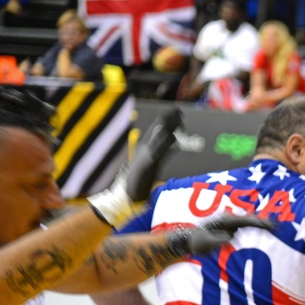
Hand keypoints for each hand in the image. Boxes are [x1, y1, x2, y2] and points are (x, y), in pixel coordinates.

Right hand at [88, 108, 183, 227]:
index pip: (158, 130)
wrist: (125, 195)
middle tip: (179, 109)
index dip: (167, 120)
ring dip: (168, 127)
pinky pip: (158, 152)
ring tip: (178, 119)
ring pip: (159, 137)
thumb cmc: (138, 182)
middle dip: (169, 119)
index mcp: (146, 148)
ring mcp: (147, 156)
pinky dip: (166, 144)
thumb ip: (160, 154)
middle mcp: (146, 149)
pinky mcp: (148, 165)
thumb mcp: (151, 164)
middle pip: (159, 130)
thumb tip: (170, 144)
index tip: (177, 111)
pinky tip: (174, 138)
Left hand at [168, 215, 273, 256]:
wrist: (190, 240)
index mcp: (224, 221)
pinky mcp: (232, 227)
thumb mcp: (205, 244)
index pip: (245, 221)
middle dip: (264, 222)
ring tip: (276, 227)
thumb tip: (228, 238)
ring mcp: (230, 223)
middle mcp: (229, 219)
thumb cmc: (197, 243)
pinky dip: (257, 227)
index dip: (257, 223)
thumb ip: (216, 241)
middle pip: (250, 219)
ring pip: (250, 221)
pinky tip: (266, 229)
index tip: (268, 226)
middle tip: (277, 227)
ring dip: (262, 224)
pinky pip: (247, 226)